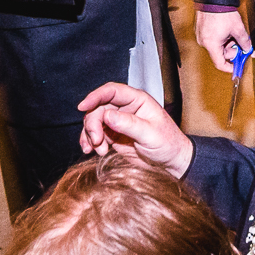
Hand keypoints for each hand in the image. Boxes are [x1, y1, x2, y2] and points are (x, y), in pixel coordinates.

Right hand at [78, 82, 193, 177]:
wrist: (171, 163)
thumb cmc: (168, 144)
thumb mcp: (151, 134)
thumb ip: (129, 124)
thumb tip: (108, 115)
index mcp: (138, 100)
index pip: (112, 91)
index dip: (95, 96)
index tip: (82, 106)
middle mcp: (126, 108)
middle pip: (99, 108)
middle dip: (93, 123)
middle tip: (96, 140)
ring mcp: (118, 122)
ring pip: (94, 121)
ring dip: (90, 135)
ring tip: (97, 149)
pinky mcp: (113, 135)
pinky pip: (95, 134)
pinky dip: (90, 142)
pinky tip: (93, 150)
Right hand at [195, 8, 252, 73]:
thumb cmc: (223, 12)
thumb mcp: (238, 29)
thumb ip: (245, 42)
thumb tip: (248, 49)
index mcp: (211, 45)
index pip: (220, 64)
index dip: (230, 67)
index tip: (237, 67)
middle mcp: (204, 42)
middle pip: (220, 54)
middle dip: (232, 50)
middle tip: (241, 44)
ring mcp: (201, 35)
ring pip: (216, 46)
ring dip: (227, 43)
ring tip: (233, 33)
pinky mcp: (200, 30)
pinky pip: (212, 39)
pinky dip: (220, 38)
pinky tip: (227, 30)